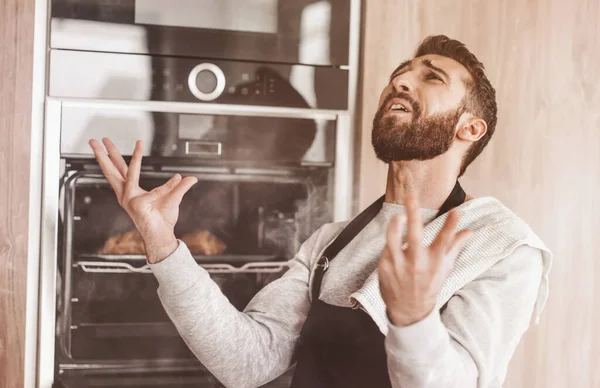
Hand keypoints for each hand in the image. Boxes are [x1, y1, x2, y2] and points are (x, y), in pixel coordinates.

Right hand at [88, 138, 197, 262]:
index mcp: (130, 191)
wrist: (162, 236)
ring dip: (135, 157)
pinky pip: (157, 191)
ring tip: (137, 144)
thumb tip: (191, 178)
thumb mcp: (173, 198)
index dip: (117, 156)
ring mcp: (130, 200)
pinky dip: (168, 186)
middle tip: (95, 141)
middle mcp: (127, 194)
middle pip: (111, 170)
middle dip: (102, 155)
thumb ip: (180, 186)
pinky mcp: (139, 205)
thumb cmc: (162, 219)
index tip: (115, 143)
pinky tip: (176, 179)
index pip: (121, 170)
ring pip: (129, 173)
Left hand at [378, 197, 471, 326]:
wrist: (410, 310)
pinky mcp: (385, 267)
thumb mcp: (445, 267)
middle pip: (415, 236)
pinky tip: (395, 239)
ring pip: (393, 238)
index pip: (445, 241)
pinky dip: (391, 240)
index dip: (451, 226)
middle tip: (412, 197)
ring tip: (399, 216)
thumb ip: (454, 246)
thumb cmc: (429, 284)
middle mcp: (417, 264)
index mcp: (435, 262)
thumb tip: (469, 231)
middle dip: (413, 215)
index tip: (456, 211)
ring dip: (395, 224)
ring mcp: (399, 266)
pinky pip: (386, 247)